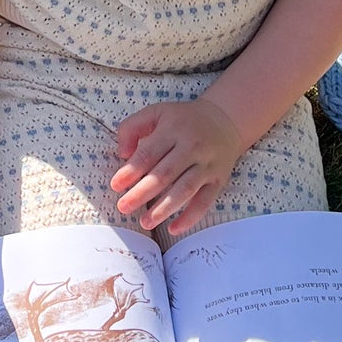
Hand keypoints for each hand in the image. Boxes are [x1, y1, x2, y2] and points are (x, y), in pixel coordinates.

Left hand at [111, 95, 245, 235]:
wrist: (226, 119)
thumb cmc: (183, 120)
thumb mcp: (156, 112)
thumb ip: (132, 127)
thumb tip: (123, 154)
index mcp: (173, 129)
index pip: (149, 153)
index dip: (131, 171)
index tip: (116, 185)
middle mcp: (191, 147)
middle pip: (165, 174)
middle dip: (142, 193)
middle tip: (124, 207)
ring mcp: (207, 165)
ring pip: (184, 190)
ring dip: (164, 209)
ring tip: (145, 222)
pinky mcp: (218, 180)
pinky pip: (205, 202)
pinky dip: (190, 217)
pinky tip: (173, 228)